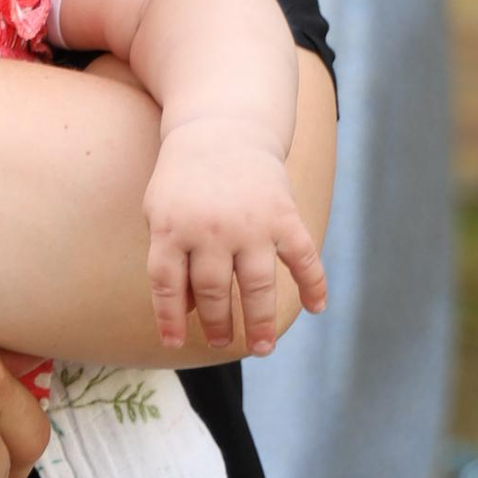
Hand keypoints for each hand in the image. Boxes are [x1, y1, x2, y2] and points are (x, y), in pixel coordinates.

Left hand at [143, 119, 327, 355]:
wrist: (222, 129)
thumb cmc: (185, 183)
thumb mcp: (161, 215)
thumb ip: (169, 261)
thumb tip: (186, 314)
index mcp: (172, 228)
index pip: (167, 285)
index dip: (169, 319)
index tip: (175, 344)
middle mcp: (211, 229)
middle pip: (213, 290)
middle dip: (218, 324)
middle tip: (221, 342)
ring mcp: (250, 224)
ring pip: (256, 285)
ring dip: (260, 321)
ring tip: (262, 348)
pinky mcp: (283, 216)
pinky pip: (303, 257)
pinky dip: (314, 284)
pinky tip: (317, 308)